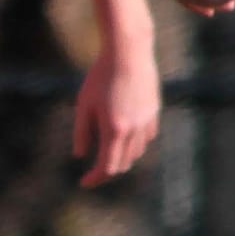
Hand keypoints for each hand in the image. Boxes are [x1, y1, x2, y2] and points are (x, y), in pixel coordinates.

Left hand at [72, 34, 160, 187]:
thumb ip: (82, 132)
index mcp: (114, 129)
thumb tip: (80, 156)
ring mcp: (147, 121)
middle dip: (106, 170)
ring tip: (106, 154)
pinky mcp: (154, 112)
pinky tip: (123, 138)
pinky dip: (134, 144)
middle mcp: (134, 129)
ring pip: (136, 152)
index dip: (94, 178)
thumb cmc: (100, 77)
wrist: (128, 52)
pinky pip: (146, 137)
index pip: (107, 166)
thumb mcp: (84, 104)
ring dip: (121, 157)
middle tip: (92, 171)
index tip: (83, 183)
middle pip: (122, 163)